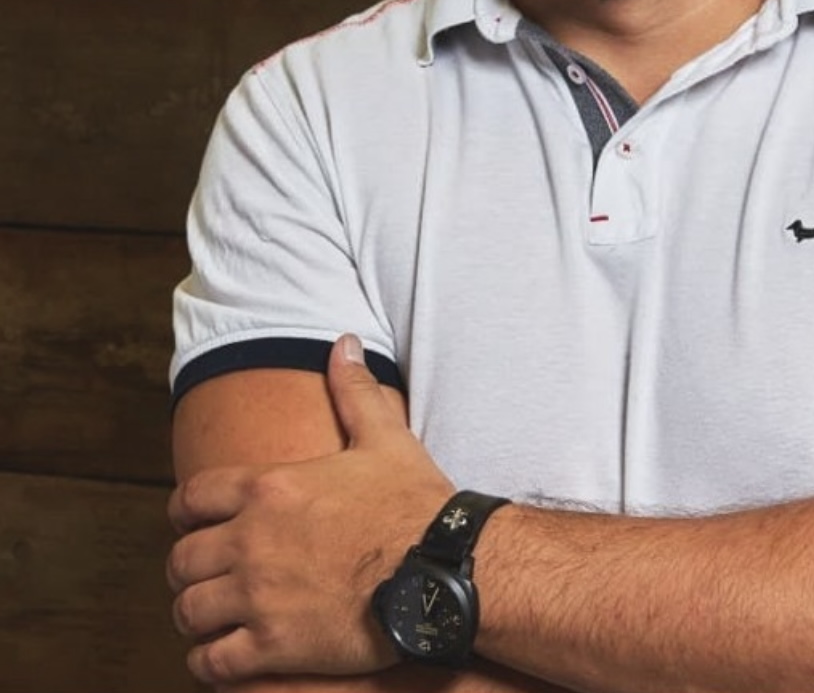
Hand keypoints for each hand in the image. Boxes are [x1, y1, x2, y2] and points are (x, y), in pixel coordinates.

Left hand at [167, 335, 451, 684]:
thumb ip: (354, 390)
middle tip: (207, 574)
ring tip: (214, 616)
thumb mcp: (385, 437)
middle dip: (189, 567)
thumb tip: (344, 343)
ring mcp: (259, 595)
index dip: (184, 512)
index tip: (192, 522)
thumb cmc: (414, 504)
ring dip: (196, 614)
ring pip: (189, 611)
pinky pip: (211, 663)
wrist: (440, 568)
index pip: (191, 497)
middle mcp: (253, 539)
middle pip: (182, 559)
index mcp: (270, 487)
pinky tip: (224, 656)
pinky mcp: (273, 645)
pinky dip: (209, 662)